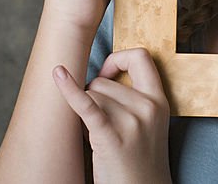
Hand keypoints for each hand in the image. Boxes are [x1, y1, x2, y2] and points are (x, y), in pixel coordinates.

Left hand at [53, 48, 171, 183]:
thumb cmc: (139, 161)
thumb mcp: (149, 124)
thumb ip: (135, 100)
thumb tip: (101, 79)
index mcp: (159, 100)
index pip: (140, 57)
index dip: (118, 59)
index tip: (106, 75)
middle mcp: (148, 107)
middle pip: (103, 82)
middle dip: (93, 99)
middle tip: (100, 123)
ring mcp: (132, 122)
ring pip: (91, 96)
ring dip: (85, 115)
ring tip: (98, 137)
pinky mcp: (111, 137)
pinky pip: (86, 105)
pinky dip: (69, 90)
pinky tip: (58, 75)